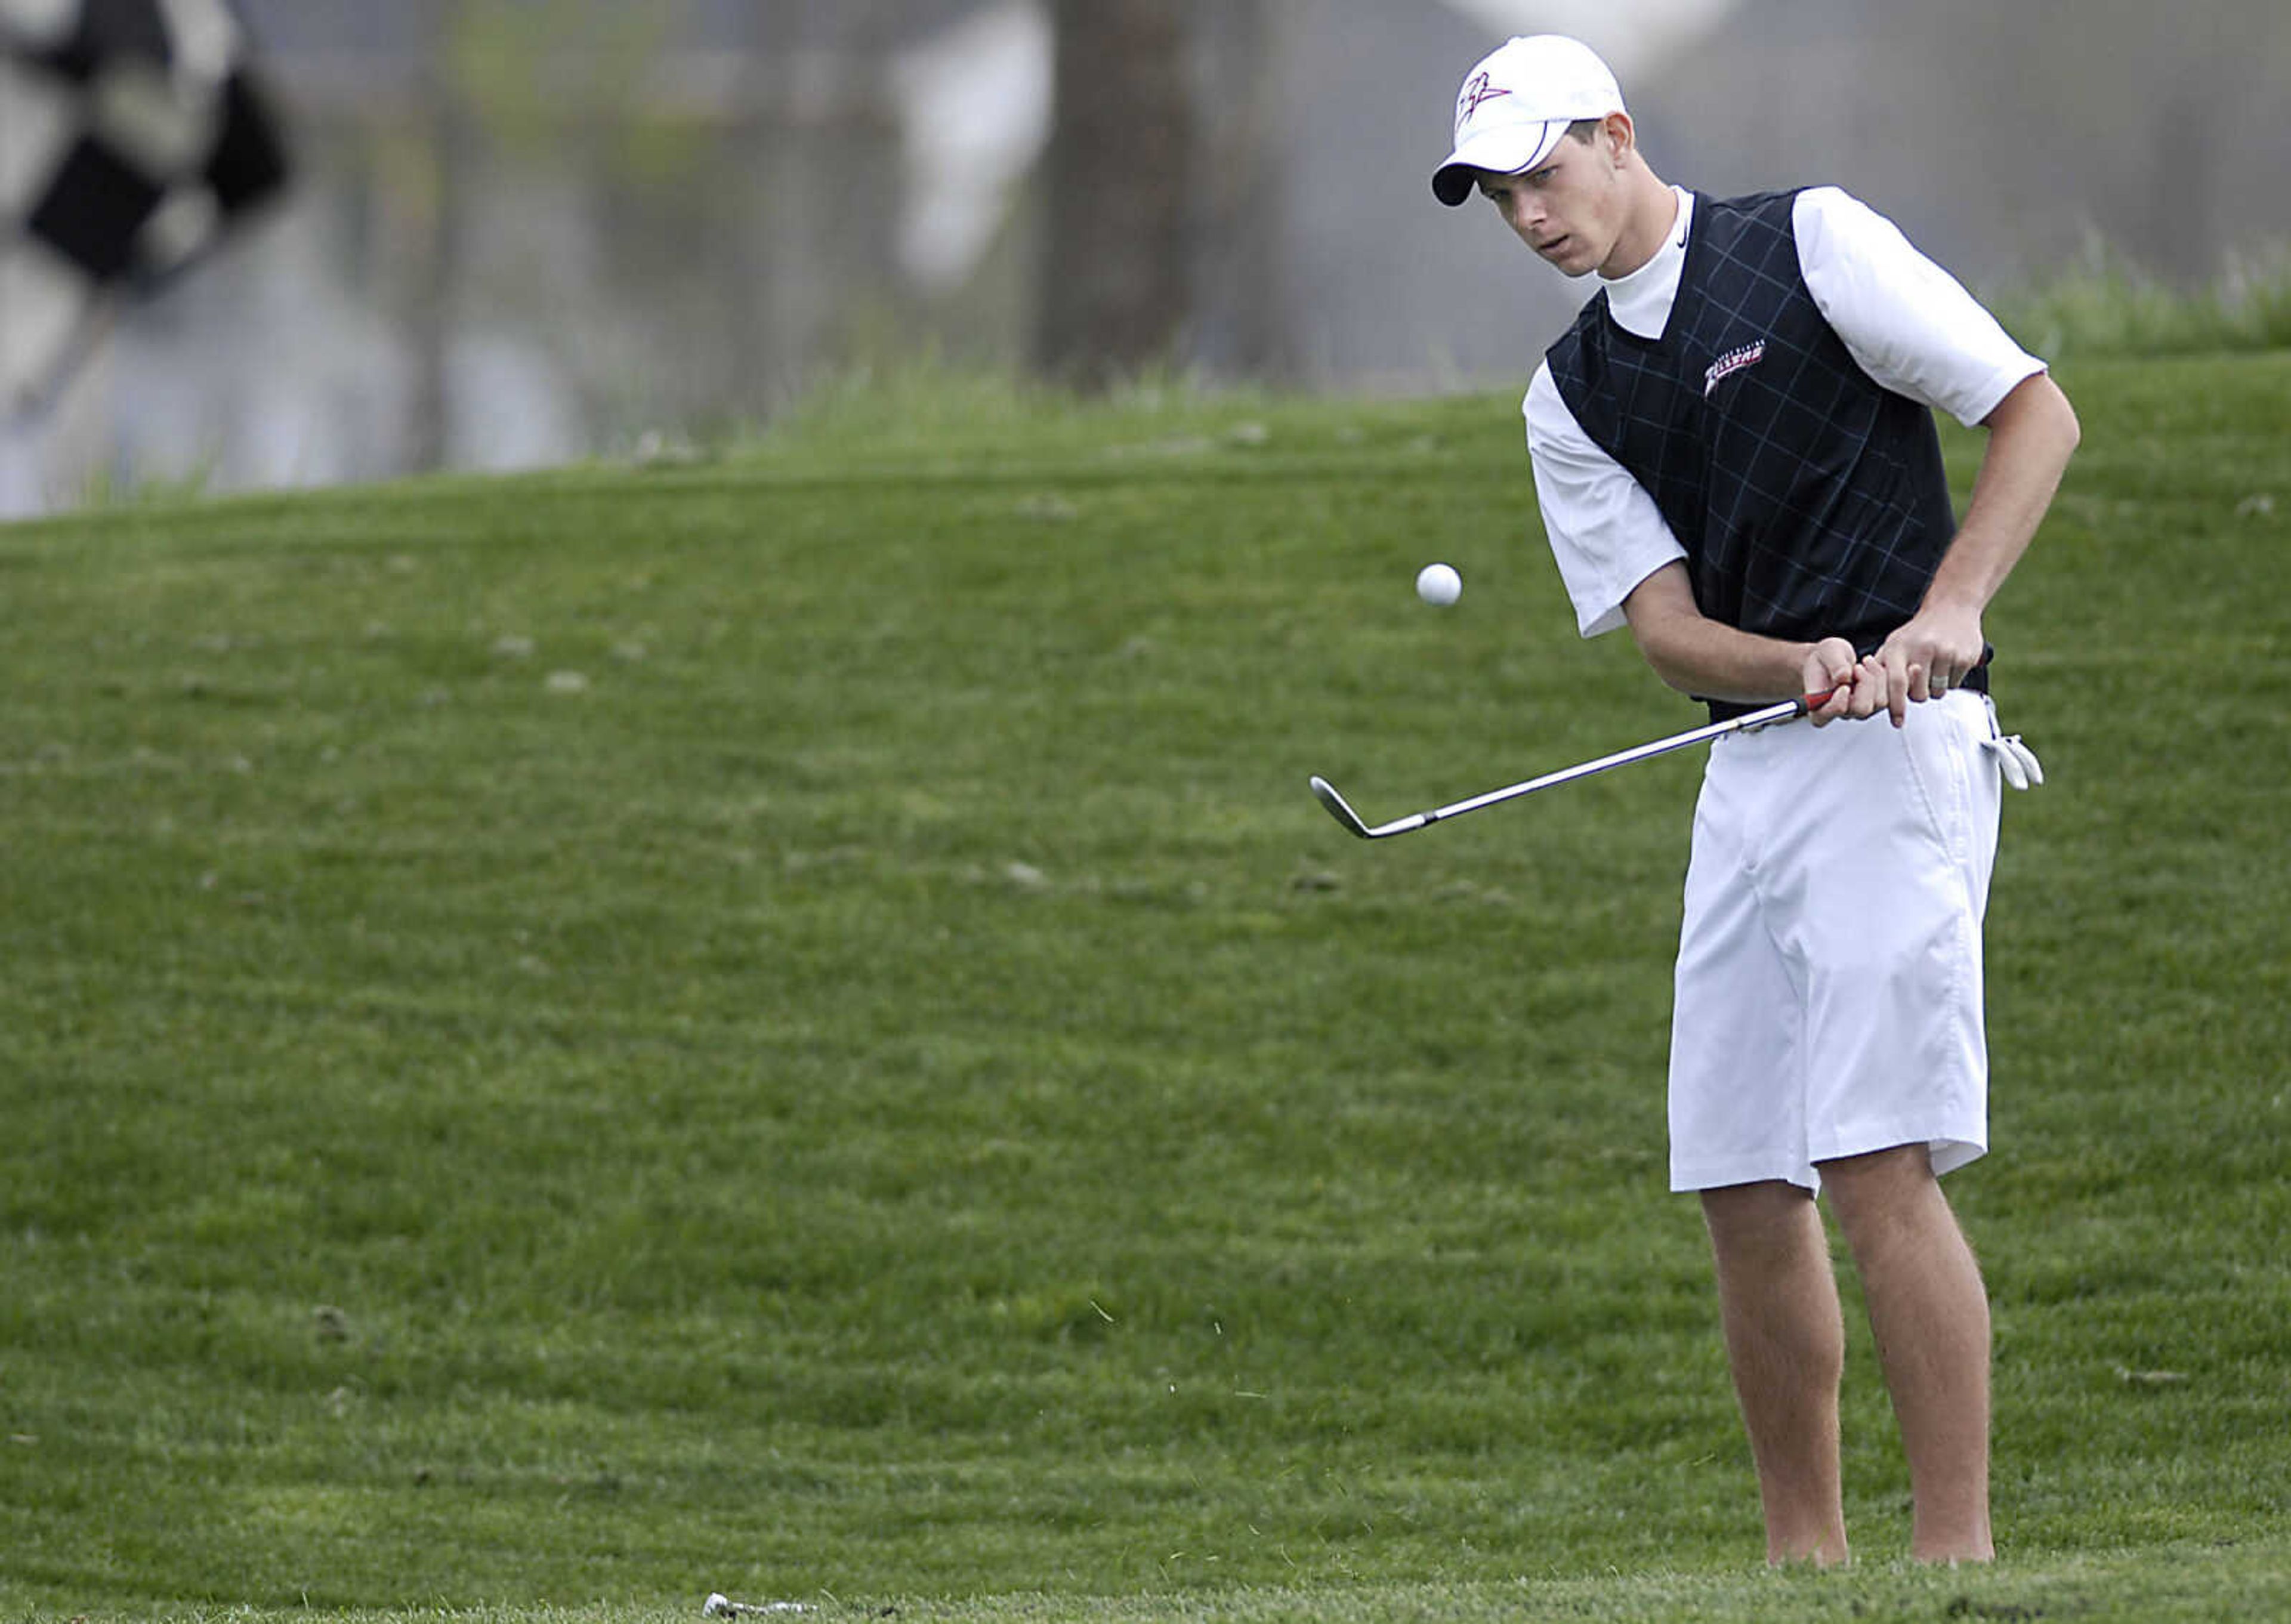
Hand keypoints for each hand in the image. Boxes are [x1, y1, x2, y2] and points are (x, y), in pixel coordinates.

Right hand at [1801, 637, 1886, 727]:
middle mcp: (1839, 713)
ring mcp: (1858, 711)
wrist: (1834, 657)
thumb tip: (1844, 677)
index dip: (1837, 704)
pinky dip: (1885, 678)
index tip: (1843, 685)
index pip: (1824, 717)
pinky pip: (1890, 697)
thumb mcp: (1827, 651)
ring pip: (1879, 702)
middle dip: (1865, 684)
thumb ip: (1834, 664)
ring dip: (1876, 678)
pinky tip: (1873, 667)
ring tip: (1864, 663)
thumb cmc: (1826, 656)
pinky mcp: (1874, 705)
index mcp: (1818, 705)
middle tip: (1857, 667)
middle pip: (1861, 709)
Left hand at [1874, 602, 1986, 727]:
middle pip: (1919, 695)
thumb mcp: (1895, 643)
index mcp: (1900, 647)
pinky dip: (1950, 680)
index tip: (1897, 722)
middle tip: (1919, 680)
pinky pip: (1955, 684)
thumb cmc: (1919, 631)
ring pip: (1938, 693)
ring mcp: (1946, 653)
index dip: (1895, 706)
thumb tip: (1864, 691)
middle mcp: (1923, 649)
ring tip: (1933, 668)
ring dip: (1934, 688)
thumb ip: (1882, 667)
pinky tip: (1947, 663)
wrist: (1952, 607)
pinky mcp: (1966, 657)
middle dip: (1917, 694)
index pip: (1896, 682)